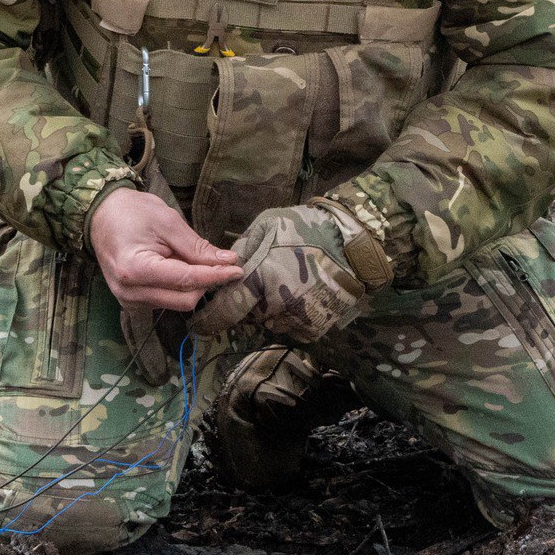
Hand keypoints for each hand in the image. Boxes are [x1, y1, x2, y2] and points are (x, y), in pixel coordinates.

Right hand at [89, 186, 241, 310]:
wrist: (101, 216)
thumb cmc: (132, 213)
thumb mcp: (168, 222)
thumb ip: (197, 247)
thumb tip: (228, 261)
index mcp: (136, 270)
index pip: (187, 281)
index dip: (216, 276)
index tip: (237, 269)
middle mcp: (130, 292)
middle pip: (185, 300)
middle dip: (205, 282)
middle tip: (214, 260)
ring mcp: (129, 301)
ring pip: (178, 303)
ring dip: (191, 284)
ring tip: (182, 257)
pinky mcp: (133, 302)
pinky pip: (166, 301)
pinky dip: (178, 287)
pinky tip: (172, 266)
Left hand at [188, 200, 391, 342]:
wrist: (355, 241)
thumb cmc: (308, 227)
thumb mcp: (267, 227)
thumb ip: (242, 250)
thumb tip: (224, 265)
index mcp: (257, 281)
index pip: (223, 311)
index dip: (208, 320)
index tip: (199, 323)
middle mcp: (274, 306)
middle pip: (249, 315)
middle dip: (250, 303)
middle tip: (265, 282)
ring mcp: (297, 319)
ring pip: (271, 322)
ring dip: (272, 309)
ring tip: (288, 284)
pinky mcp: (316, 326)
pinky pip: (294, 327)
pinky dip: (294, 315)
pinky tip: (303, 294)